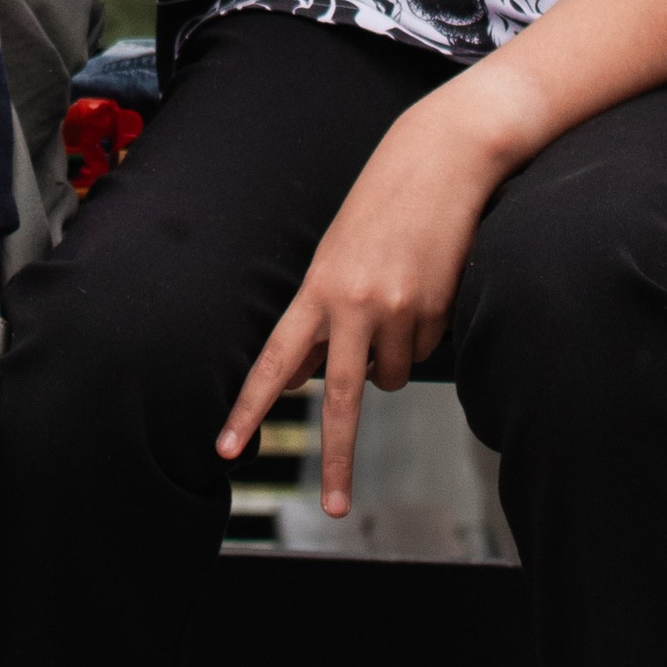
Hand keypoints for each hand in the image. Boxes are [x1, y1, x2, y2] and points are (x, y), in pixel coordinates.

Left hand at [215, 89, 500, 509]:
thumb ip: (319, 316)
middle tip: (337, 507)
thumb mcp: (336, 256)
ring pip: (392, 376)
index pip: (274, 359)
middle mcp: (352, 304)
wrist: (440, 159)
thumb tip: (302, 376)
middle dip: (338, 458)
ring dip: (395, 354)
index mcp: (316, 288)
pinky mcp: (436, 313)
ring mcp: (396, 310)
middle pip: (341, 398)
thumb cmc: (383, 206)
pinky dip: (425, 332)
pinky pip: (426, 350)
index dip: (248, 407)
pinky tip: (427, 284)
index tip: (225, 448)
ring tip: (400, 293)